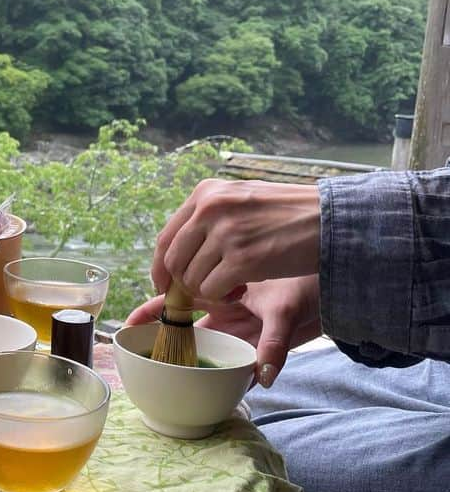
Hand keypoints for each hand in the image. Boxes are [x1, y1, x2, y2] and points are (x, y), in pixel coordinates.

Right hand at [126, 275, 321, 386]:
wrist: (334, 285)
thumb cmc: (306, 287)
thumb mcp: (285, 311)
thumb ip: (273, 342)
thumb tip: (263, 376)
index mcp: (217, 294)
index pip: (173, 302)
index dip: (149, 314)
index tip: (128, 329)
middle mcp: (222, 314)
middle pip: (181, 328)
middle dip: (160, 341)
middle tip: (140, 360)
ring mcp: (237, 331)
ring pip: (202, 347)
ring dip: (188, 361)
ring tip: (168, 382)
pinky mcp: (256, 346)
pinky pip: (235, 367)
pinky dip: (228, 379)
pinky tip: (217, 395)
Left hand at [151, 179, 319, 300]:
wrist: (331, 219)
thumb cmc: (288, 213)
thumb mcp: (241, 199)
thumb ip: (209, 217)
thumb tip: (177, 248)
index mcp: (205, 194)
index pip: (166, 237)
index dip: (161, 267)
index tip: (165, 284)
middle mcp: (210, 209)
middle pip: (173, 261)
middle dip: (183, 284)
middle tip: (204, 291)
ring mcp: (225, 233)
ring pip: (192, 279)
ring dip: (208, 291)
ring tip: (232, 286)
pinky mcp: (243, 259)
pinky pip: (212, 290)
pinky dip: (223, 297)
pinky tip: (241, 290)